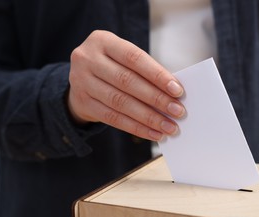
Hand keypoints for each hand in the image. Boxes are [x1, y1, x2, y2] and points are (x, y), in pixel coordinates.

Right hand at [68, 30, 184, 140]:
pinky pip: (112, 118)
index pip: (134, 58)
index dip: (157, 75)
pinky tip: (153, 133)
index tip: (178, 90)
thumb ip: (145, 71)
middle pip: (127, 81)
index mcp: (103, 41)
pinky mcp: (82, 103)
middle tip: (177, 112)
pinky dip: (136, 128)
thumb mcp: (123, 59)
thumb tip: (174, 94)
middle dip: (156, 99)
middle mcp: (88, 59)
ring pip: (120, 103)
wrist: (81, 79)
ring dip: (149, 117)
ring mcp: (81, 81)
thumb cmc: (113, 66)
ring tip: (168, 127)